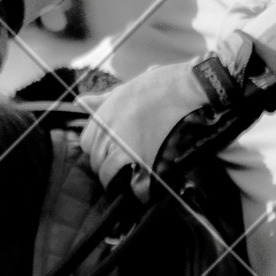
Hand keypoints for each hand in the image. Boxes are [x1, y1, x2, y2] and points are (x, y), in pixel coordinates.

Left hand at [79, 62, 215, 197]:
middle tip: (124, 165)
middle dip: (107, 165)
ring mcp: (127, 147)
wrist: (195, 87)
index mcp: (104, 115)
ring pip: (110, 174)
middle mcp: (110, 131)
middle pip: (97, 161)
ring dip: (120, 179)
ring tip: (133, 177)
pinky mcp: (147, 159)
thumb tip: (80, 101)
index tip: (110, 150)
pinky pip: (136, 186)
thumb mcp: (128, 88)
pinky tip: (145, 189)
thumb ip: (102, 100)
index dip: (99, 149)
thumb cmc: (163, 84)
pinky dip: (140, 191)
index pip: (87, 144)